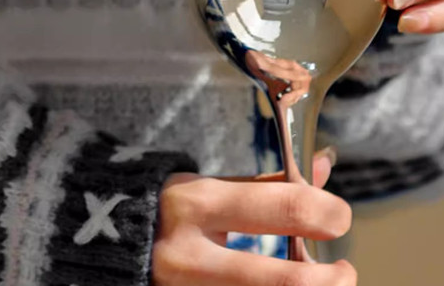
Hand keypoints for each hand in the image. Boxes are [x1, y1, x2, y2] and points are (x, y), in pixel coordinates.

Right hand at [153, 150, 355, 285]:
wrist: (97, 243)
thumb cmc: (169, 211)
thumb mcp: (211, 185)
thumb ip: (268, 183)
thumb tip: (323, 167)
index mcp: (201, 203)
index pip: (280, 205)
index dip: (324, 212)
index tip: (340, 218)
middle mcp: (191, 256)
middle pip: (279, 281)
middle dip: (328, 281)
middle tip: (346, 273)